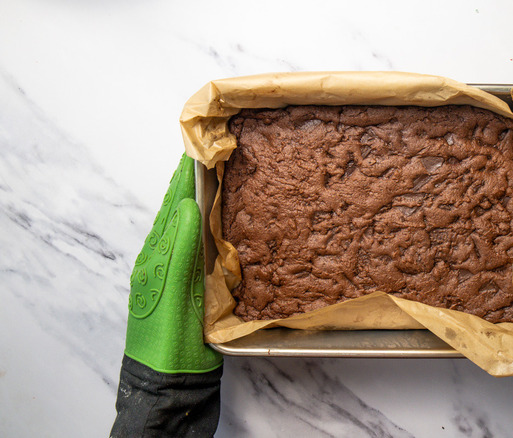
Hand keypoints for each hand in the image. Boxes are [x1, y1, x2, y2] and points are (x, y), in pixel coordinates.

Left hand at [124, 154, 221, 372]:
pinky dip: (206, 227)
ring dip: (198, 201)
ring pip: (188, 229)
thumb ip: (182, 251)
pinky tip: (216, 223)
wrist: (169, 381)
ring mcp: (178, 274)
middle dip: (189, 184)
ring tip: (212, 177)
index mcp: (159, 258)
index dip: (184, 180)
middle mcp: (165, 261)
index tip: (195, 151)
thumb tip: (190, 207)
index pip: (174, 209)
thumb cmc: (171, 342)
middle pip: (178, 214)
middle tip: (207, 154)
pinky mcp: (193, 288)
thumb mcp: (175, 295)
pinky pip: (199, 248)